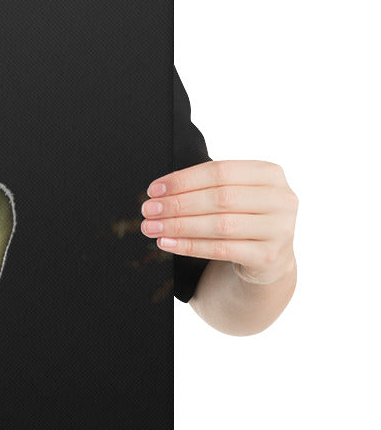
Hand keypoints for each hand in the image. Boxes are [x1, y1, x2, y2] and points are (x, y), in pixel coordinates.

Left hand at [140, 160, 297, 284]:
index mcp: (270, 174)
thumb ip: (206, 187)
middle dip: (177, 204)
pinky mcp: (270, 256)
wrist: (268, 258)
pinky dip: (189, 246)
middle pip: (220, 198)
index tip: (154, 190)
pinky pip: (221, 250)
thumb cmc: (243, 218)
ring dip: (179, 226)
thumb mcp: (234, 195)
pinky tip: (167, 243)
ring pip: (220, 225)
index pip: (220, 171)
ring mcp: (280, 229)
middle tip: (148, 210)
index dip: (183, 180)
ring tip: (152, 227)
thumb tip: (159, 192)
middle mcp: (281, 199)